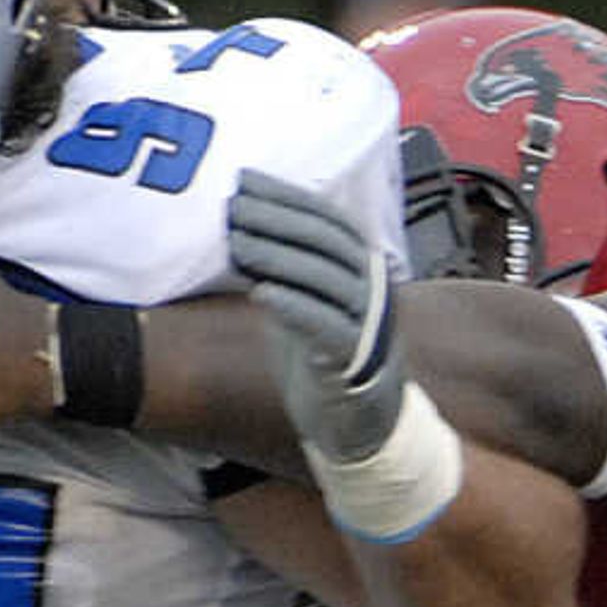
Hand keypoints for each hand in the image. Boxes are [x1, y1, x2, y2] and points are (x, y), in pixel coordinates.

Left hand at [229, 171, 401, 467]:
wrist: (359, 425)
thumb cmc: (326, 358)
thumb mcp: (307, 301)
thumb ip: (287, 266)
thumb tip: (242, 221)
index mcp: (365, 269)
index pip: (328, 220)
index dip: (287, 197)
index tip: (245, 180)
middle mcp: (374, 291)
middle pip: (327, 243)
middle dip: (278, 219)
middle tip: (233, 207)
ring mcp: (369, 326)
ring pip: (326, 279)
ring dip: (279, 256)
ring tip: (236, 243)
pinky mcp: (356, 363)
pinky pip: (327, 327)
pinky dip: (296, 307)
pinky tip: (262, 292)